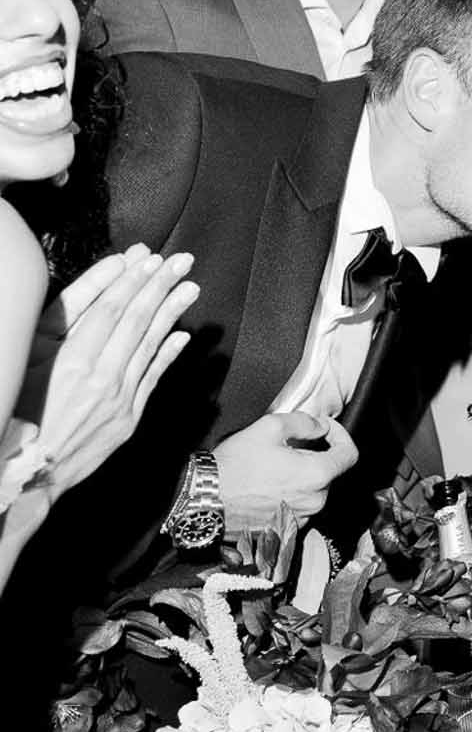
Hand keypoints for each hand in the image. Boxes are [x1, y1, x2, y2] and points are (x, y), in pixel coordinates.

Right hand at [18, 245, 200, 499]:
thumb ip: (62, 325)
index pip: (112, 309)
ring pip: (150, 347)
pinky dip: (168, 354)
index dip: (133, 280)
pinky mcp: (128, 419)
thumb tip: (100, 293)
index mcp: (74, 361)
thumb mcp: (30, 360)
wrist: (29, 473)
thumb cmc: (20, 410)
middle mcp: (103, 378)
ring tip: (190, 287)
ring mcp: (120, 400)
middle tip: (182, 260)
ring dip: (173, 313)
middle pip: (138, 322)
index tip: (150, 257)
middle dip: (160, 286)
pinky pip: (152, 378)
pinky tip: (182, 335)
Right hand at [214, 412, 356, 534]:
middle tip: (289, 446)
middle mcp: (315, 501)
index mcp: (316, 475)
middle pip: (330, 472)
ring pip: (313, 490)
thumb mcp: (268, 428)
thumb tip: (321, 426)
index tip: (327, 430)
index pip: (350, 454)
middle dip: (315, 455)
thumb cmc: (233, 470)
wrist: (206, 504)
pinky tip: (268, 485)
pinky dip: (290, 494)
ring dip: (301, 476)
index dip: (341, 435)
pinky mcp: (287, 530)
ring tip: (273, 468)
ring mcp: (302, 518)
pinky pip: (299, 506)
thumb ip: (304, 423)